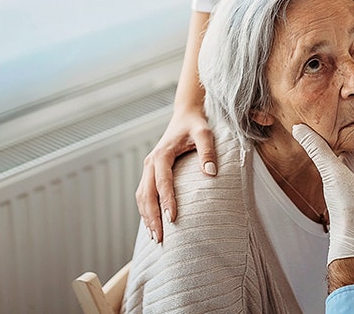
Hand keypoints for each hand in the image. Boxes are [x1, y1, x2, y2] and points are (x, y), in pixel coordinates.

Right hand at [135, 107, 216, 242]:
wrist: (185, 115)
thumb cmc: (196, 124)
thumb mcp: (205, 133)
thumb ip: (207, 151)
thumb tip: (211, 173)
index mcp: (162, 154)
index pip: (162, 182)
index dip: (166, 202)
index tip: (172, 220)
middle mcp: (150, 162)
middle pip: (146, 194)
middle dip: (151, 217)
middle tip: (159, 238)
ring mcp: (148, 168)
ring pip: (141, 196)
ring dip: (146, 216)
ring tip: (155, 236)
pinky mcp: (150, 172)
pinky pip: (144, 194)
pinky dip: (146, 210)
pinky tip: (153, 224)